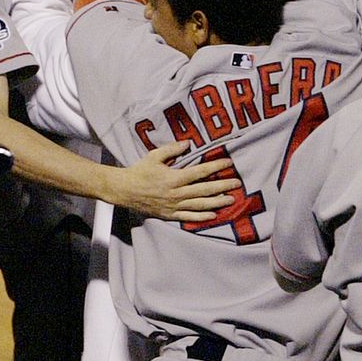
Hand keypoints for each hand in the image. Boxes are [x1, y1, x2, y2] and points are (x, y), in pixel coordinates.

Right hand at [106, 142, 239, 221]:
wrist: (124, 190)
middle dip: (222, 186)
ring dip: (217, 202)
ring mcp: (173, 205)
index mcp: (174, 177)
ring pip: (199, 205)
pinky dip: (201, 217)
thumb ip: (172, 149)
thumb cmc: (139, 171)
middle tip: (237, 183)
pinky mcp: (169, 214)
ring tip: (231, 199)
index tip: (228, 163)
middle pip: (204, 190)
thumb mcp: (154, 156)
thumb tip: (188, 143)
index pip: (200, 172)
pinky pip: (188, 217)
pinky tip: (213, 215)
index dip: (215, 167)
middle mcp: (176, 193)